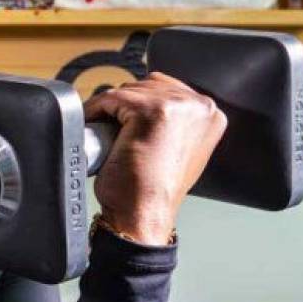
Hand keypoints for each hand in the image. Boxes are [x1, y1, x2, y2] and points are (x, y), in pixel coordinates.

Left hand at [81, 72, 227, 245]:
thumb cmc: (154, 191)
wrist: (144, 216)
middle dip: (123, 104)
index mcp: (210, 114)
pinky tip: (92, 126)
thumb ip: (172, 123)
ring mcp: (178, 106)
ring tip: (101, 130)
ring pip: (128, 91)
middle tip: (108, 127)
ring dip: (109, 108)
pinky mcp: (152, 111)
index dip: (138, 103)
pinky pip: (111, 98)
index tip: (121, 119)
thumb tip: (141, 104)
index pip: (165, 89)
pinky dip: (95, 111)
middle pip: (146, 85)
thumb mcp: (175, 149)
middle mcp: (201, 106)